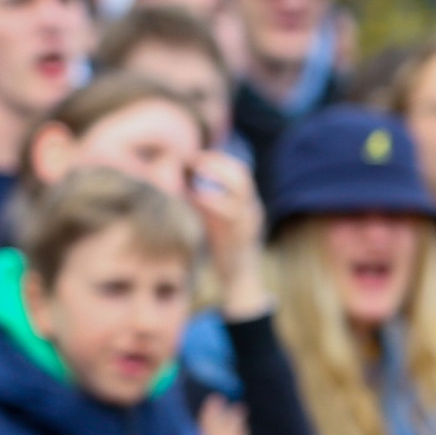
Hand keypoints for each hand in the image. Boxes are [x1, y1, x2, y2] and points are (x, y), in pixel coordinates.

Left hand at [187, 153, 269, 317]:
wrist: (240, 278)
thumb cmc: (224, 249)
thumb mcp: (216, 221)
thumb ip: (205, 201)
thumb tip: (182, 182)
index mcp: (249, 204)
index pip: (241, 172)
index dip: (219, 160)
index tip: (197, 156)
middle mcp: (252, 210)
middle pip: (242, 176)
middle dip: (216, 164)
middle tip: (192, 161)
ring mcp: (249, 221)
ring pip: (238, 188)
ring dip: (213, 177)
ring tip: (191, 174)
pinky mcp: (240, 234)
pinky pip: (226, 210)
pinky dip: (208, 199)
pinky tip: (190, 195)